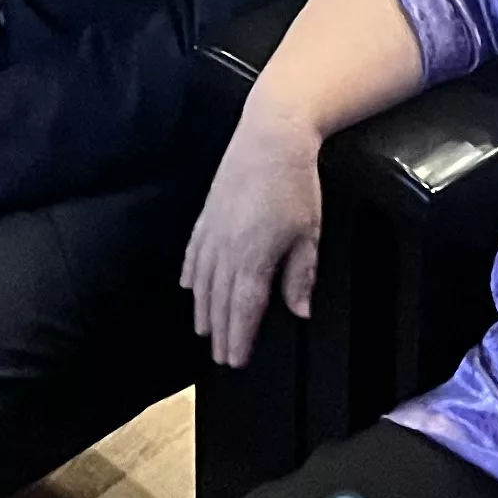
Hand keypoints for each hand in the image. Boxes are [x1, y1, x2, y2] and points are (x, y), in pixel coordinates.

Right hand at [182, 105, 326, 365]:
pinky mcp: (207, 214)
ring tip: (203, 331)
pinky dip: (191, 273)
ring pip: (202, 280)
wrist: (271, 137)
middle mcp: (226, 248)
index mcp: (253, 256)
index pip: (243, 308)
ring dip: (203, 309)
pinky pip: (194, 252)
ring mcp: (212, 230)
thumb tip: (299, 311)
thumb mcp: (308, 233)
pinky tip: (189, 286)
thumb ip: (300, 275)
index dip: (240, 337)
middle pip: (219, 300)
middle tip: (219, 358)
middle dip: (220, 332)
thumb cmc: (294, 183)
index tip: (236, 360)